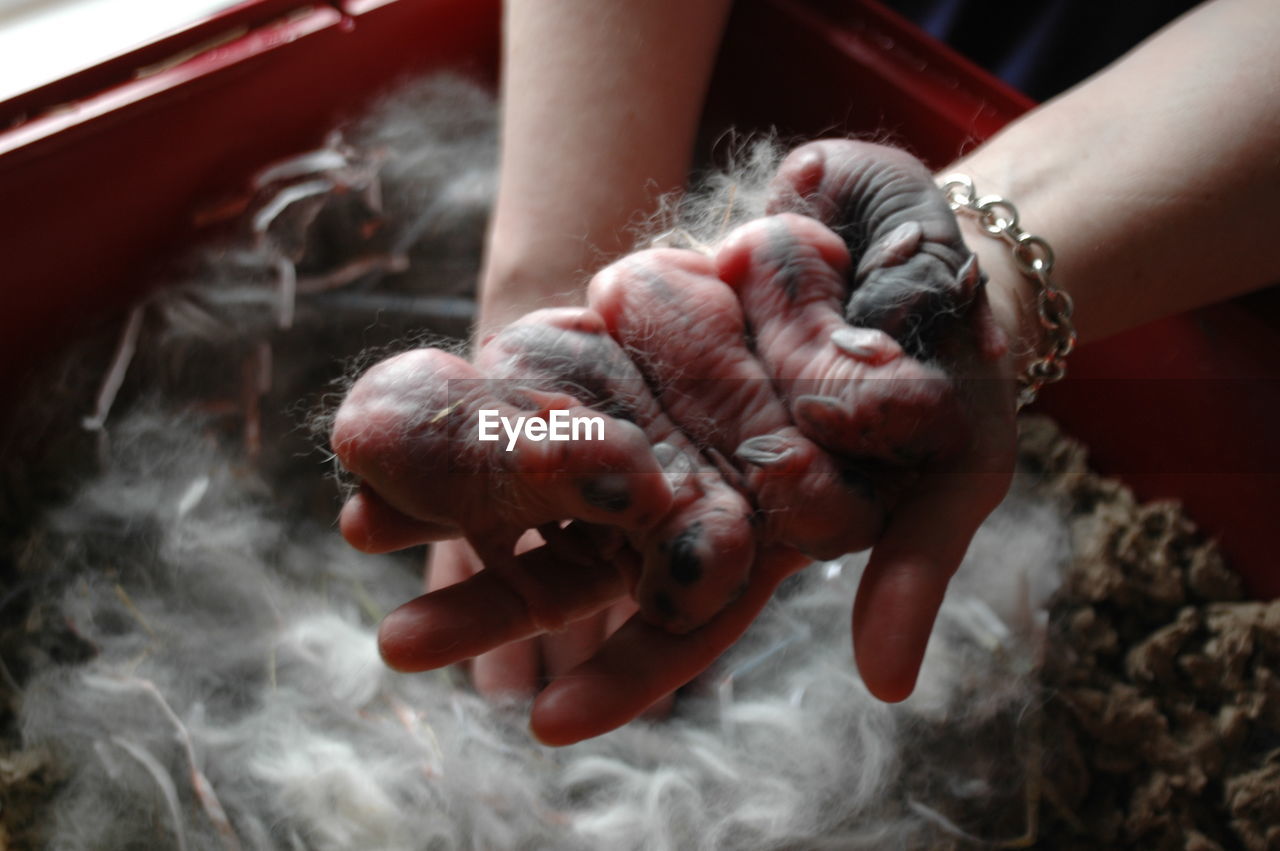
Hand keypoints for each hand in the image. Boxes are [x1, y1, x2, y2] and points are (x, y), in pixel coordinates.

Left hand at [331, 140, 1019, 742]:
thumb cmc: (956, 376)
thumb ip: (912, 571)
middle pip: (581, 562)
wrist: (929, 257)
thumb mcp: (954, 476)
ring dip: (454, 499)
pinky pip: (546, 369)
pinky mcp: (632, 337)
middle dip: (493, 598)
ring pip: (540, 472)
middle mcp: (690, 488)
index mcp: (759, 539)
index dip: (622, 671)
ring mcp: (654, 414)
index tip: (546, 719)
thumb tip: (889, 685)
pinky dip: (484, 391)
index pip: (684, 623)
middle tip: (400, 643)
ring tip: (358, 525)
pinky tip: (407, 408)